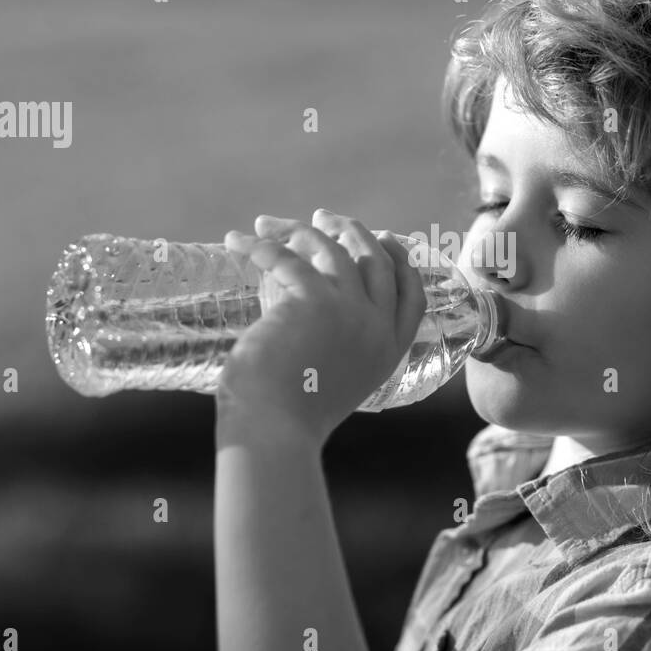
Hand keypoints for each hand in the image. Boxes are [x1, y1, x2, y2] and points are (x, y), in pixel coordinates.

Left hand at [215, 208, 427, 451]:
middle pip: (378, 260)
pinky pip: (289, 258)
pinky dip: (260, 246)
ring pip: (334, 250)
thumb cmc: (290, 416)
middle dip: (353, 231)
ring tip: (270, 223)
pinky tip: (239, 242)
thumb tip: (309, 304)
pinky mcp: (315, 301)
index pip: (412, 294)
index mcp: (388, 351)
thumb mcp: (333, 379)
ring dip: (302, 229)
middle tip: (325, 218)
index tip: (384, 237)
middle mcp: (377, 327)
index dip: (400, 260)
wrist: (275, 432)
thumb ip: (338, 346)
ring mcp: (351, 312)